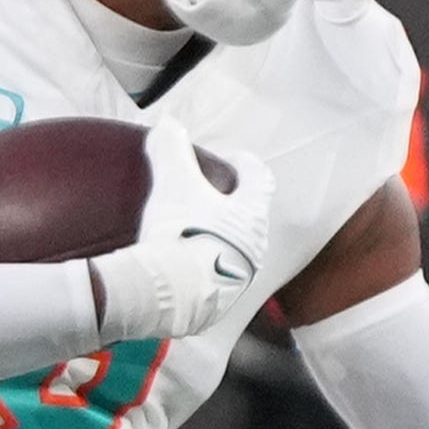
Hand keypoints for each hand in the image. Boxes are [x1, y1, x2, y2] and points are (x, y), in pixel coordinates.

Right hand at [92, 125, 274, 344]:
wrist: (171, 295)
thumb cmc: (182, 231)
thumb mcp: (173, 182)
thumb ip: (171, 149)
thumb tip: (168, 124)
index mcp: (251, 212)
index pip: (260, 178)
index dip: (244, 163)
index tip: (226, 159)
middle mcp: (255, 246)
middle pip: (248, 216)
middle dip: (229, 205)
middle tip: (200, 198)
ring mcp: (239, 278)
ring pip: (233, 250)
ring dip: (216, 240)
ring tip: (186, 236)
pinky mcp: (217, 304)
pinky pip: (214, 280)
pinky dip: (201, 269)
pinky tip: (178, 269)